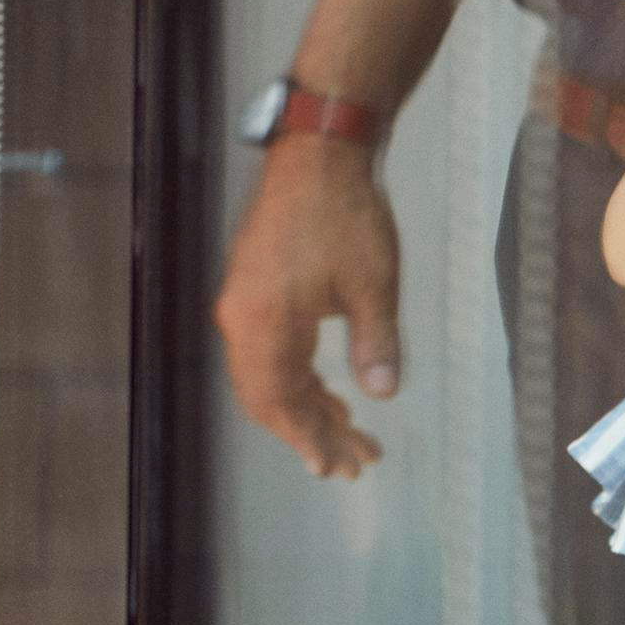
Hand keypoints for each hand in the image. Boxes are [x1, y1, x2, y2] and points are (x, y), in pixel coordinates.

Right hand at [213, 136, 404, 478]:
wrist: (317, 155)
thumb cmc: (344, 215)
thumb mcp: (373, 285)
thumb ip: (376, 343)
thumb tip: (382, 393)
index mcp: (265, 321)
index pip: (279, 400)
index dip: (308, 439)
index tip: (338, 468)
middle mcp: (243, 318)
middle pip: (267, 396)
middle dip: (309, 433)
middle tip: (354, 463)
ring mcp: (244, 304)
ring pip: (268, 377)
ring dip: (307, 408)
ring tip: (351, 434)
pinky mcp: (253, 290)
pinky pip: (269, 352)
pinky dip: (299, 380)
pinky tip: (330, 392)